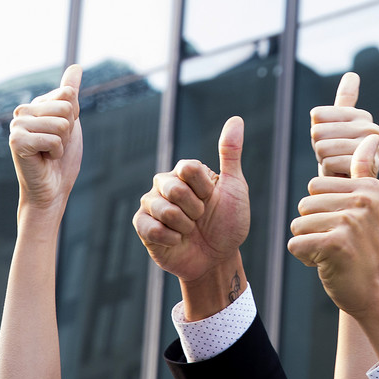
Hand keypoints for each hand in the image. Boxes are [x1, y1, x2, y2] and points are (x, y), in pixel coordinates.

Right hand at [9, 64, 82, 214]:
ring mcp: (16, 126)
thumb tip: (76, 66)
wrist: (52, 190)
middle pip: (67, 107)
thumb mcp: (71, 121)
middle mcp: (22, 112)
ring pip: (62, 124)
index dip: (73, 117)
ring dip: (62, 143)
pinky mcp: (16, 142)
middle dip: (68, 132)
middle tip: (54, 147)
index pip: (68, 95)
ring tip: (48, 153)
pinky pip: (53, 139)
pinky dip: (56, 152)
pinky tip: (43, 160)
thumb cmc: (61, 159)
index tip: (61, 133)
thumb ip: (70, 94)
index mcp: (34, 105)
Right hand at [134, 116, 252, 282]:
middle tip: (201, 218)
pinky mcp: (142, 226)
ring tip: (190, 230)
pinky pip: (150, 227)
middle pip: (174, 188)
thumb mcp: (235, 187)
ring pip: (163, 209)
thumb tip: (236, 118)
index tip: (212, 198)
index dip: (205, 189)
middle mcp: (165, 184)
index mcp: (185, 172)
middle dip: (195, 209)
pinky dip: (171, 238)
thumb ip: (230, 154)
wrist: (217, 259)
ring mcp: (151, 205)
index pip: (188, 168)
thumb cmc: (228, 223)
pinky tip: (177, 241)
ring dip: (185, 226)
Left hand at [288, 134, 378, 326]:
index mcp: (368, 187)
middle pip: (304, 204)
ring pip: (298, 223)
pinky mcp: (335, 244)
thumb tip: (371, 136)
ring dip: (309, 243)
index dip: (322, 211)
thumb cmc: (370, 252)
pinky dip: (305, 258)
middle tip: (339, 245)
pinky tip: (327, 265)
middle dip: (313, 227)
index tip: (346, 229)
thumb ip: (364, 172)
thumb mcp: (373, 206)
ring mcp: (350, 221)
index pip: (316, 186)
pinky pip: (296, 243)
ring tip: (334, 255)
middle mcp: (362, 200)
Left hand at [311, 72, 378, 176]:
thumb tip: (353, 75)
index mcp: (362, 117)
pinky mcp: (363, 169)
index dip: (318, 131)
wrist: (353, 194)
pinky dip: (327, 174)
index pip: (317, 116)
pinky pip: (328, 163)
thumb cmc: (343, 159)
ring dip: (323, 162)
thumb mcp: (340, 127)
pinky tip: (341, 177)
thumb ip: (346, 100)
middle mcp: (372, 129)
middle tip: (334, 158)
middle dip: (320, 149)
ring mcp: (371, 149)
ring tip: (337, 168)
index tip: (333, 142)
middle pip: (318, 132)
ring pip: (322, 148)